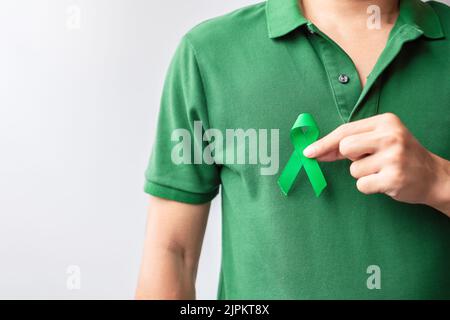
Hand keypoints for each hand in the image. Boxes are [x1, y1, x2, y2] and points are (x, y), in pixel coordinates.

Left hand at [303, 113, 449, 215]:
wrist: (433, 176)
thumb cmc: (400, 156)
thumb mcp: (381, 139)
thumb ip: (350, 142)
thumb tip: (315, 151)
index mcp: (386, 122)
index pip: (345, 130)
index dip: (324, 143)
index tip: (308, 152)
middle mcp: (390, 136)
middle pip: (345, 147)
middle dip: (351, 158)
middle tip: (370, 159)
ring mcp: (393, 157)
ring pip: (353, 169)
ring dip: (362, 174)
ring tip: (382, 171)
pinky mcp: (393, 178)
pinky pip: (362, 185)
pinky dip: (369, 186)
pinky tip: (385, 181)